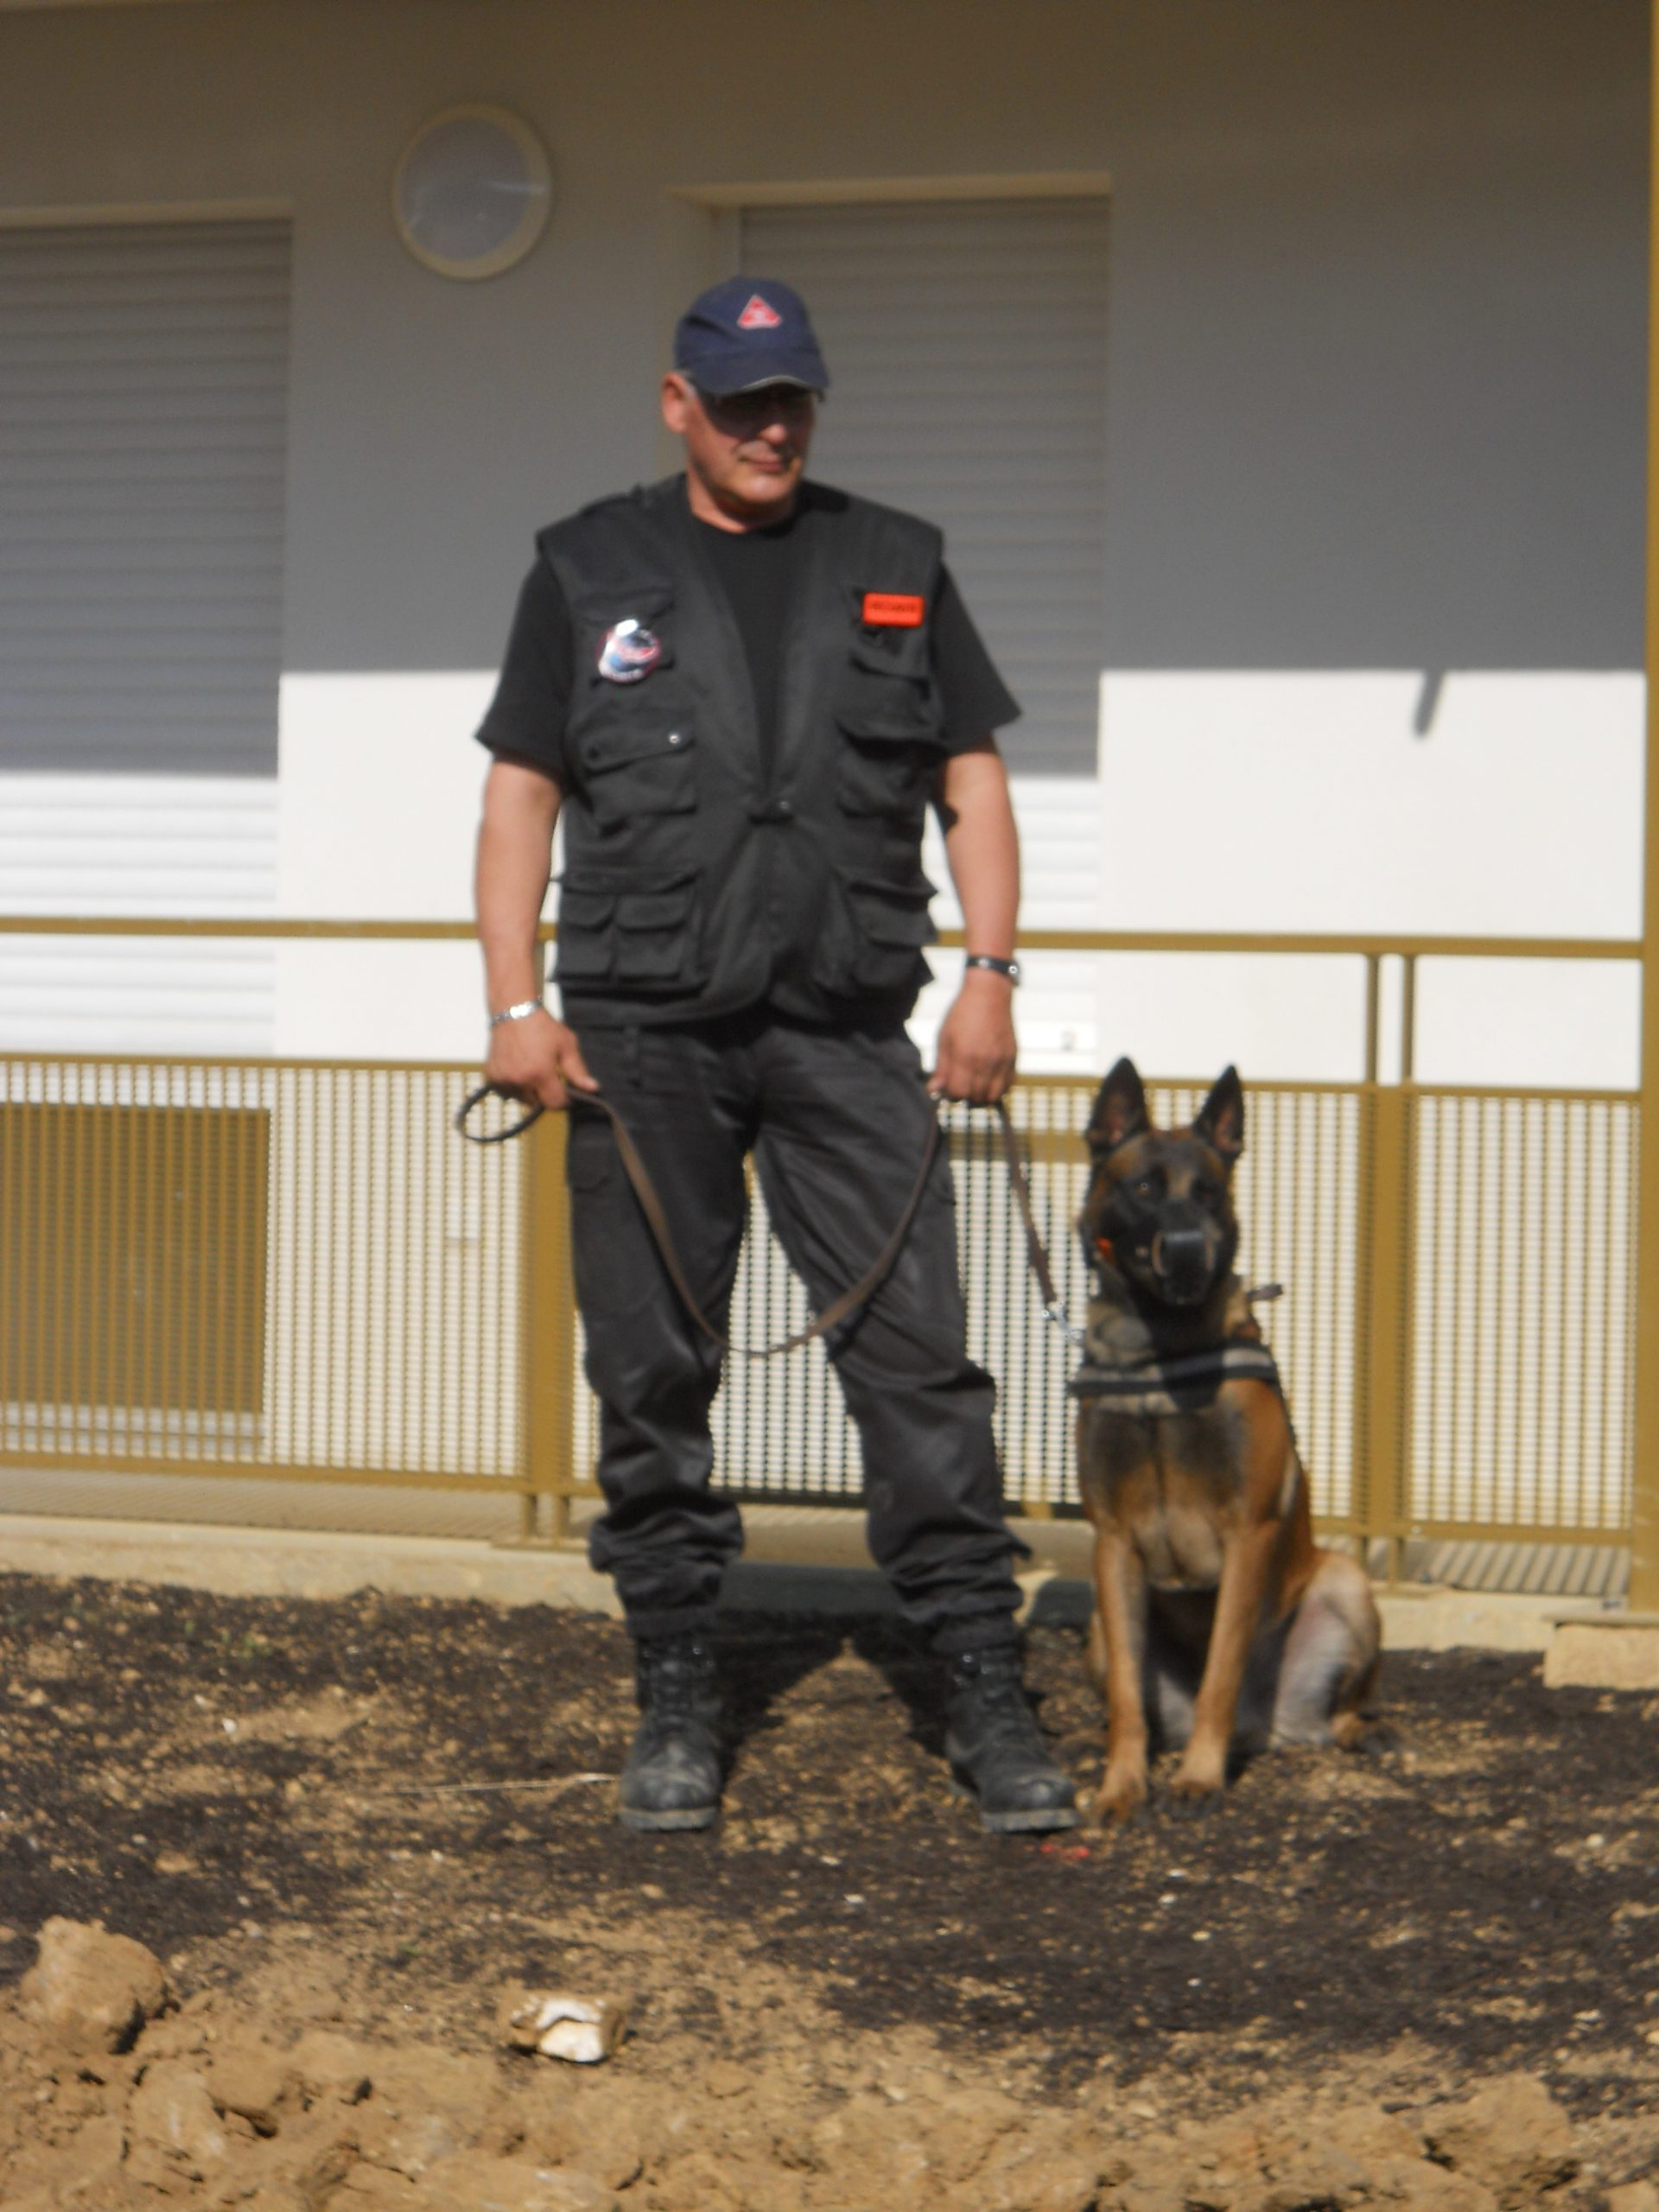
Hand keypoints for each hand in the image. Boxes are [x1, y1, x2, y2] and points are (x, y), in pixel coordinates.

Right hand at [484, 1007, 598, 1111]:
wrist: (513, 1010)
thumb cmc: (543, 1026)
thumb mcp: (566, 1044)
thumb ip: (578, 1070)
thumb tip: (593, 1089)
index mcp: (540, 1074)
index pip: (555, 1104)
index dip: (563, 1100)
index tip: (564, 1090)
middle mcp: (520, 1080)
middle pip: (537, 1103)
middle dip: (544, 1094)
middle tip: (546, 1075)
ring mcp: (503, 1079)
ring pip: (521, 1098)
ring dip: (528, 1091)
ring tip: (530, 1070)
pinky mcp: (491, 1075)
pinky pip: (506, 1091)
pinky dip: (513, 1085)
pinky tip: (518, 1069)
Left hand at [928, 971, 1016, 1103]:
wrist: (989, 994)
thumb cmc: (962, 1014)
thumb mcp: (944, 1038)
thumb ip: (941, 1067)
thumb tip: (934, 1091)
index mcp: (964, 1056)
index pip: (958, 1093)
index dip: (951, 1094)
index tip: (948, 1086)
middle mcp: (985, 1062)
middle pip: (976, 1098)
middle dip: (966, 1096)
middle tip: (961, 1084)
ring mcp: (1001, 1061)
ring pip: (993, 1096)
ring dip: (982, 1096)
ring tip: (974, 1084)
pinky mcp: (1013, 1057)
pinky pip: (1008, 1085)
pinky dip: (998, 1088)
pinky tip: (988, 1078)